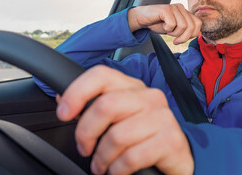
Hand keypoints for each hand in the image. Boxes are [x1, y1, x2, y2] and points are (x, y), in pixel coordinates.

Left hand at [56, 65, 193, 174]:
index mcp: (133, 87)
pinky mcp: (169, 140)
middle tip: (85, 149)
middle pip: (105, 106)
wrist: (178, 155)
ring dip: (102, 158)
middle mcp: (149, 96)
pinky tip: (117, 170)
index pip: (101, 75)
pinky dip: (117, 169)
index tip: (64, 112)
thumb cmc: (143, 136)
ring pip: (116, 136)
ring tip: (102, 165)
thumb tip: (63, 100)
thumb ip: (95, 107)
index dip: (77, 92)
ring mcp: (162, 117)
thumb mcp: (120, 118)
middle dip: (86, 133)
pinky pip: (131, 157)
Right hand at [128, 4, 201, 44]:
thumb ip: (186, 30)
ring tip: (168, 30)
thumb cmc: (158, 23)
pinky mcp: (166, 9)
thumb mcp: (175, 29)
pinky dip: (167, 29)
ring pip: (183, 26)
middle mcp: (181, 8)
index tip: (181, 39)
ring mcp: (174, 7)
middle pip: (192, 26)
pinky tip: (163, 26)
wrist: (143, 19)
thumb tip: (198, 34)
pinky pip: (172, 24)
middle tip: (175, 40)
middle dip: (184, 37)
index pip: (198, 24)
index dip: (192, 35)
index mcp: (185, 12)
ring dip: (174, 33)